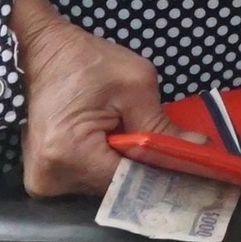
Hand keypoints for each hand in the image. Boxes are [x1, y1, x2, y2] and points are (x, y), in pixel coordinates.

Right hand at [10, 0, 189, 197]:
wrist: (44, 51)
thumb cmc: (88, 61)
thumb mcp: (135, 85)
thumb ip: (162, 126)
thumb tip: (198, 150)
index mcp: (69, 154)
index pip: (127, 185)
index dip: (161, 177)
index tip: (191, 171)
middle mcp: (49, 178)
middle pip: (114, 190)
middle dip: (143, 171)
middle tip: (169, 152)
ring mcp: (42, 180)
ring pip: (102, 187)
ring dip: (124, 168)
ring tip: (138, 142)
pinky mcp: (44, 175)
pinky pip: (87, 179)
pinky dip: (107, 165)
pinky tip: (117, 144)